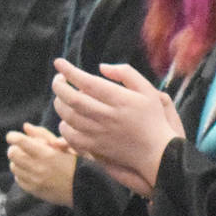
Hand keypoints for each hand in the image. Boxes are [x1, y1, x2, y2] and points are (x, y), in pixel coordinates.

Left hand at [7, 123, 76, 206]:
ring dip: (18, 161)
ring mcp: (36, 182)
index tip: (13, 136)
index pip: (20, 142)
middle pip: (12, 154)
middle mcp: (39, 168)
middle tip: (22, 147)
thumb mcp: (66, 145)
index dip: (13, 136)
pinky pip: (18, 179)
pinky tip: (31, 171)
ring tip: (29, 160)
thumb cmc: (79, 163)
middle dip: (15, 148)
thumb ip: (44, 135)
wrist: (87, 189)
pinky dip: (21, 173)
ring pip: (13, 167)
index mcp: (48, 154)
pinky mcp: (35, 192)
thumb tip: (25, 126)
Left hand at [52, 60, 182, 191]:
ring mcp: (100, 134)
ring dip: (59, 104)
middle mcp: (107, 116)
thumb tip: (101, 67)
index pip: (87, 82)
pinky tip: (67, 119)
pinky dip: (64, 126)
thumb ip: (126, 73)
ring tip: (61, 96)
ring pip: (68, 117)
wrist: (157, 153)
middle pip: (72, 99)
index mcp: (120, 99)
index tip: (59, 63)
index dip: (69, 71)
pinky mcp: (96, 147)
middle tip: (58, 79)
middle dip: (59, 86)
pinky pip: (71, 136)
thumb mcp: (147, 90)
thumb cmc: (152, 118)